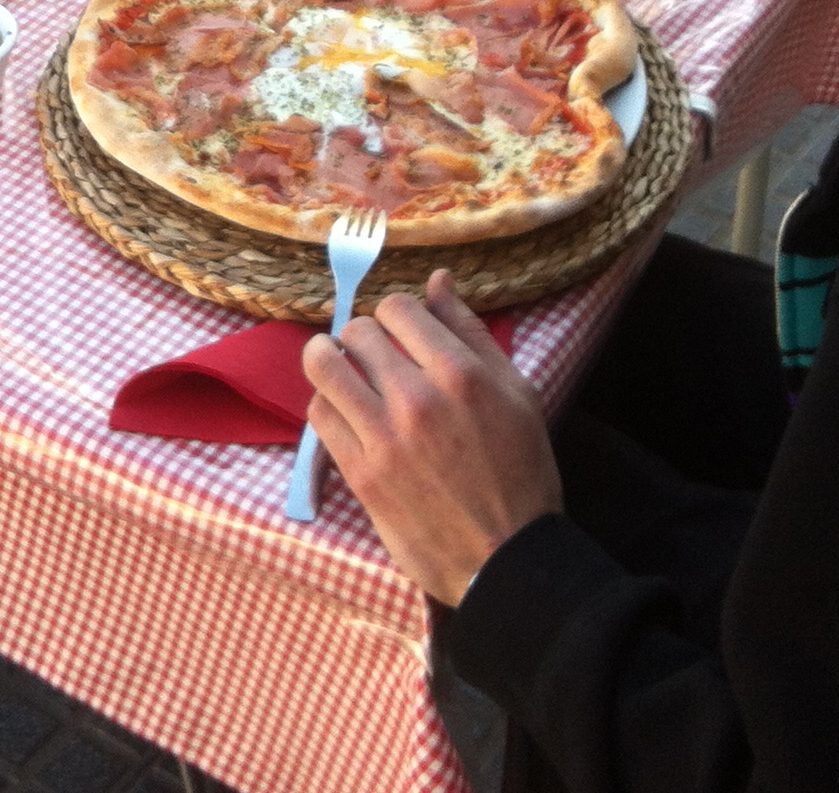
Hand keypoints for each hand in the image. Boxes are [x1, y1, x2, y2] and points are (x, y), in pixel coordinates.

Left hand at [303, 270, 563, 605]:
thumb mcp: (516, 393)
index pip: (397, 307)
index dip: (395, 314)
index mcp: (461, 374)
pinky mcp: (360, 474)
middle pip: (356, 331)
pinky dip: (326, 404)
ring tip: (342, 369)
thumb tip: (437, 281)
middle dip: (363, 336)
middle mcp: (417, 400)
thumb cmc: (519, 472)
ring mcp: (383, 438)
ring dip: (329, 359)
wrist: (505, 555)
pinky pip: (319, 415)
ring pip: (324, 366)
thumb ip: (471, 332)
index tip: (400, 332)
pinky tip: (345, 411)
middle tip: (374, 355)